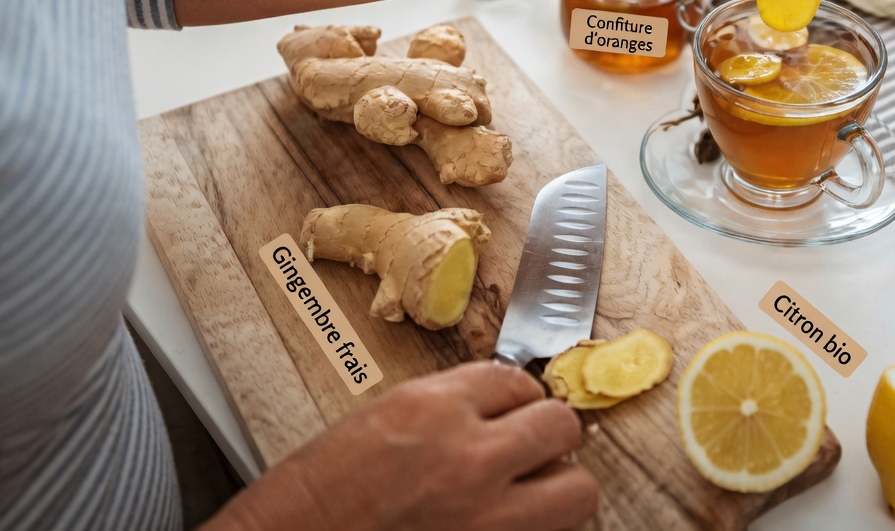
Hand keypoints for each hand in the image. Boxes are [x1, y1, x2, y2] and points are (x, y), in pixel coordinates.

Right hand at [204, 362, 595, 530]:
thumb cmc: (317, 494)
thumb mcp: (381, 420)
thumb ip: (446, 409)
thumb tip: (495, 410)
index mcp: (433, 409)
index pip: (515, 379)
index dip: (517, 396)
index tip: (515, 407)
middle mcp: (468, 457)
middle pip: (560, 426)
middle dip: (548, 434)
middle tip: (533, 446)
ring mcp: (487, 517)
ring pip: (577, 490)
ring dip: (559, 487)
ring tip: (534, 491)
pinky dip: (537, 530)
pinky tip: (511, 524)